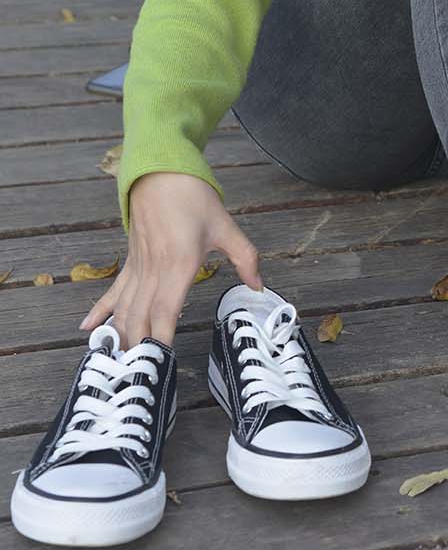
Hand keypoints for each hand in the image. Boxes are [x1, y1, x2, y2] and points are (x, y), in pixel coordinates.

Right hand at [78, 172, 263, 350]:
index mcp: (179, 265)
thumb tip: (258, 287)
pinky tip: (87, 330)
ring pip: (125, 309)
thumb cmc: (193, 197)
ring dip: (120, 337)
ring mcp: (139, 268)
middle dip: (138, 348)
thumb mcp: (226, 226)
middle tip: (135, 377)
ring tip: (116, 365)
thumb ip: (245, 258)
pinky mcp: (131, 263)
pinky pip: (113, 291)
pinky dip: (100, 312)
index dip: (160, 338)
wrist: (161, 172)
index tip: (158, 362)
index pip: (167, 311)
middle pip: (141, 317)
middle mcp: (154, 271)